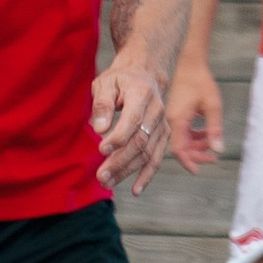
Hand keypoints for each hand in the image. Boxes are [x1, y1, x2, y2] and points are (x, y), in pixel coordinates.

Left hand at [92, 56, 169, 195]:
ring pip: (148, 153)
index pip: (133, 120)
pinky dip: (147, 175)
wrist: (144, 73)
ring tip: (108, 182)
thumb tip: (99, 129)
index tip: (101, 149)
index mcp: (142, 93)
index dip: (118, 137)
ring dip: (128, 171)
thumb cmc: (120, 79)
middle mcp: (156, 110)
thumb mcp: (106, 82)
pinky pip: (157, 158)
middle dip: (120, 161)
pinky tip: (135, 189)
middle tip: (101, 176)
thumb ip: (102, 103)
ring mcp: (162, 124)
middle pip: (141, 141)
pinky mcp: (163, 135)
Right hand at [167, 55, 224, 171]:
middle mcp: (172, 120)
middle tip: (213, 158)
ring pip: (183, 139)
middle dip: (197, 154)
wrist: (190, 62)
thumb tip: (218, 150)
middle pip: (181, 147)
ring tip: (212, 143)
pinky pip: (183, 130)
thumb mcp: (212, 105)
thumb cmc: (200, 81)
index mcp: (178, 120)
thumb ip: (214, 129)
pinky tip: (205, 131)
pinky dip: (194, 134)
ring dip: (197, 144)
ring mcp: (173, 116)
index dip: (188, 162)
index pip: (179, 150)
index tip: (198, 171)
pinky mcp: (176, 112)